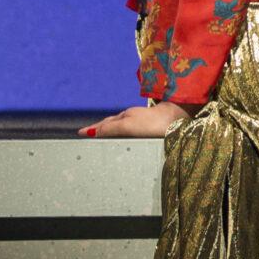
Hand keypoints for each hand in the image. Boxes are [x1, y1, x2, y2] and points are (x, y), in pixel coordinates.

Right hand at [80, 101, 194, 137]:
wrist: (178, 120)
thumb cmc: (152, 123)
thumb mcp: (127, 126)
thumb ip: (109, 129)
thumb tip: (89, 132)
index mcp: (124, 117)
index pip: (103, 125)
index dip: (92, 130)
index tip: (79, 134)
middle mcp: (132, 119)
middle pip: (111, 124)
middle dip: (99, 130)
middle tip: (88, 136)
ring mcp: (141, 123)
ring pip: (121, 128)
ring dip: (110, 133)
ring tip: (103, 139)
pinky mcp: (151, 130)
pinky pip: (130, 133)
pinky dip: (122, 136)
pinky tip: (127, 142)